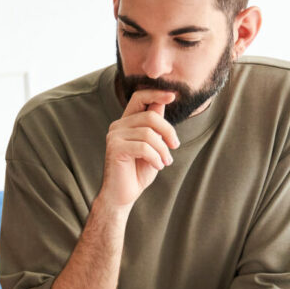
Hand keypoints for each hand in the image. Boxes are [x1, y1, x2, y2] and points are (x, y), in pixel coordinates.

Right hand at [99, 89, 179, 208]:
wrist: (122, 195)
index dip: (156, 93)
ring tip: (166, 162)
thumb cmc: (138, 172)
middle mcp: (118, 126)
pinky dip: (155, 158)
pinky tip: (157, 166)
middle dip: (168, 131)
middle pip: (150, 115)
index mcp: (126, 122)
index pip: (139, 97)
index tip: (173, 95)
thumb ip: (155, 127)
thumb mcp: (153, 146)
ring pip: (149, 133)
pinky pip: (143, 147)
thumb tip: (162, 103)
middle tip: (175, 146)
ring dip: (163, 150)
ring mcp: (114, 136)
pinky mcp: (115, 148)